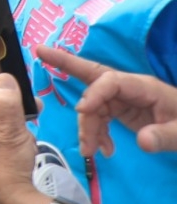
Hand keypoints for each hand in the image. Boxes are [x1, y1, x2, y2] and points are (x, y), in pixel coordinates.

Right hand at [37, 46, 176, 155]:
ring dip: (86, 126)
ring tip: (90, 151)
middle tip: (40, 52)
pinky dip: (95, 133)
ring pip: (93, 106)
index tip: (83, 112)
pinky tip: (102, 150)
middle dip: (66, 63)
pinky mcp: (121, 111)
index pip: (110, 81)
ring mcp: (123, 99)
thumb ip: (164, 137)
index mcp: (143, 87)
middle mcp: (129, 89)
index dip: (93, 93)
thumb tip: (142, 142)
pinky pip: (98, 118)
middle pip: (92, 75)